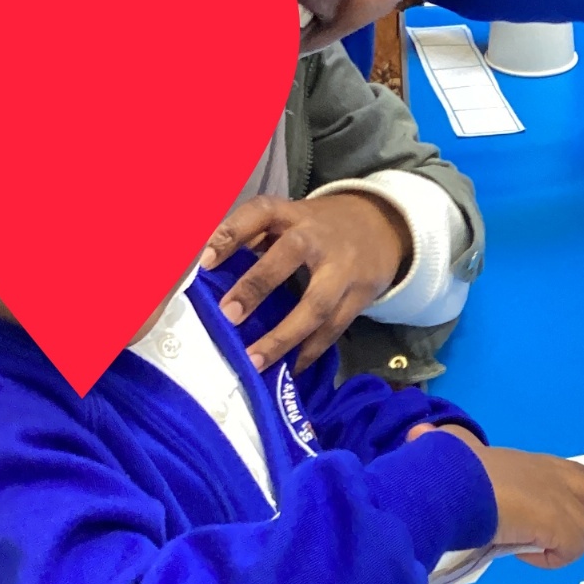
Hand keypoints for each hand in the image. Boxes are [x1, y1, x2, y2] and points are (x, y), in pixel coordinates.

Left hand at [201, 191, 411, 373]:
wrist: (381, 227)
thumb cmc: (316, 227)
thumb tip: (203, 269)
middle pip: (290, 255)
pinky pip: (334, 328)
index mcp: (291, 214)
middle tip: (227, 315)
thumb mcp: (288, 219)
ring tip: (254, 361)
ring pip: (316, 305)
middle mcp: (317, 237)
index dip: (231, 235)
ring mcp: (343, 268)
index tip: (204, 262)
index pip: (259, 214)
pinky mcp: (360, 296)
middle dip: (257, 285)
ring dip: (284, 336)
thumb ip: (252, 237)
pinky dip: (311, 351)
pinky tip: (291, 369)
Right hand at [407, 424, 583, 567]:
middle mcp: (553, 477)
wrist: (457, 483)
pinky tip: (522, 553)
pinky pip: (570, 550)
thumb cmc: (453, 467)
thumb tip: (417, 434)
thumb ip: (441, 443)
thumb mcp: (449, 448)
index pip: (569, 471)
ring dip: (561, 543)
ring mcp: (560, 502)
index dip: (580, 485)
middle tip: (579, 530)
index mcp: (531, 462)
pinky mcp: (560, 525)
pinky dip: (549, 558)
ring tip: (529, 547)